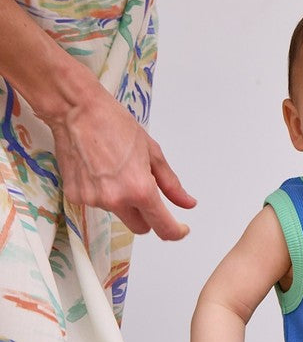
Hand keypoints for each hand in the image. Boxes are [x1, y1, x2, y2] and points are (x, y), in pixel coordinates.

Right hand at [48, 82, 194, 240]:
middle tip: (143, 191)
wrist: (75, 110)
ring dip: (121, 200)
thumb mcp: (152, 152)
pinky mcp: (76, 197)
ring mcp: (94, 200)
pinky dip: (101, 193)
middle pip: (140, 227)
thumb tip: (187, 203)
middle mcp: (116, 200)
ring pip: (118, 214)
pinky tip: (97, 171)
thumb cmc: (113, 124)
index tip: (180, 229)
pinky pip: (97, 204)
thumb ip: (171, 184)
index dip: (175, 231)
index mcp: (140, 189)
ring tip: (114, 170)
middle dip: (147, 216)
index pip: (163, 228)